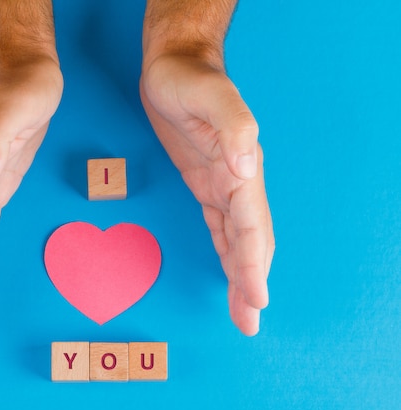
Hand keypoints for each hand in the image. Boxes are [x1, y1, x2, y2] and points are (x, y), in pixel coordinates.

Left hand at [140, 55, 273, 335]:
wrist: (175, 65)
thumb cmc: (190, 79)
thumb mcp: (211, 97)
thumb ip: (234, 129)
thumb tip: (245, 170)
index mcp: (241, 168)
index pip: (252, 226)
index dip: (254, 263)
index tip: (256, 298)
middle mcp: (236, 181)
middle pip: (249, 241)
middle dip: (251, 281)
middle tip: (249, 322)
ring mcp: (220, 183)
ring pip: (236, 238)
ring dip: (241, 274)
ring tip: (243, 309)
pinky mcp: (203, 182)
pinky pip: (219, 225)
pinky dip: (225, 251)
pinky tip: (228, 269)